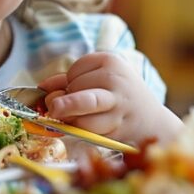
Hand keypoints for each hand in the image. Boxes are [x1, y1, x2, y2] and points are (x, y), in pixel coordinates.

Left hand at [37, 52, 181, 144]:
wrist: (151, 119)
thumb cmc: (118, 94)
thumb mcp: (99, 77)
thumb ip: (69, 80)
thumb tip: (42, 87)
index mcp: (111, 61)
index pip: (76, 70)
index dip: (70, 80)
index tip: (78, 85)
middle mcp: (116, 81)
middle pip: (78, 91)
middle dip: (62, 103)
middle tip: (54, 108)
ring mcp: (119, 106)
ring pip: (83, 116)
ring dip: (70, 119)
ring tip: (70, 118)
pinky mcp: (119, 128)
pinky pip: (90, 132)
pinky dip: (80, 131)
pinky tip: (84, 127)